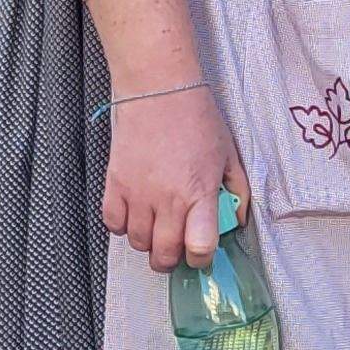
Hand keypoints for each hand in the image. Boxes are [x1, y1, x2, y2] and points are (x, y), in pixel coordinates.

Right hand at [101, 81, 249, 272]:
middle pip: (164, 254)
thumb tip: (237, 219)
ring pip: (138, 242)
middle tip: (176, 251)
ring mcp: (138, 192)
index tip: (202, 255)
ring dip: (148, 244)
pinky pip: (112, 222)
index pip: (199, 248)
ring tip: (156, 230)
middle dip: (171, 261)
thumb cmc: (195, 117)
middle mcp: (167, 198)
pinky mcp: (115, 183)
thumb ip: (237, 191)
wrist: (159, 88)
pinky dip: (122, 226)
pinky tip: (133, 215)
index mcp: (199, 192)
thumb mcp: (229, 154)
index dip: (202, 260)